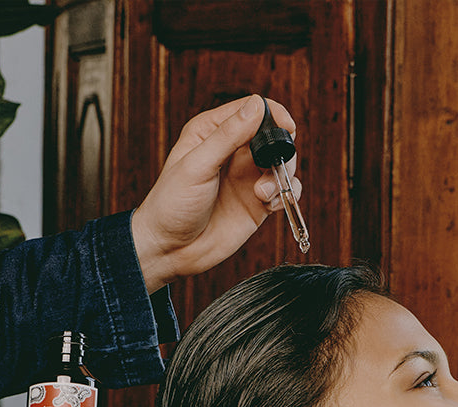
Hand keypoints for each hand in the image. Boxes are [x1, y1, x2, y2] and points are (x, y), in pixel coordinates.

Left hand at [131, 95, 301, 292]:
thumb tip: (257, 106)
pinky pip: (285, 191)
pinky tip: (270, 205)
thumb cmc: (172, 205)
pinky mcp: (258, 202)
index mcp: (212, 132)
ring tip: (262, 194)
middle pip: (273, 136)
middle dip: (281, 150)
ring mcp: (247, 177)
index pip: (252, 110)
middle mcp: (233, 151)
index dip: (273, 115)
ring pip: (283, 163)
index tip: (287, 127)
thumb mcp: (197, 165)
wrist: (170, 249)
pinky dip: (286, 195)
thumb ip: (228, 136)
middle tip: (273, 168)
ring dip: (282, 176)